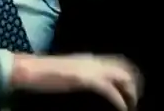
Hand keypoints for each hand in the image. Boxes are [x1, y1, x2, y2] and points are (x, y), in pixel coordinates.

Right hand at [10, 54, 142, 110]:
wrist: (29, 70)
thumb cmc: (42, 73)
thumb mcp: (66, 70)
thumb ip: (80, 73)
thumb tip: (89, 83)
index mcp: (88, 58)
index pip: (118, 61)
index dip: (129, 74)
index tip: (132, 88)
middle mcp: (92, 60)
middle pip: (124, 69)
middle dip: (133, 85)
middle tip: (134, 101)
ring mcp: (89, 69)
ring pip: (121, 78)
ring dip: (129, 93)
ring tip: (130, 106)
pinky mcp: (85, 80)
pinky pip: (110, 90)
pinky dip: (119, 101)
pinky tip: (121, 109)